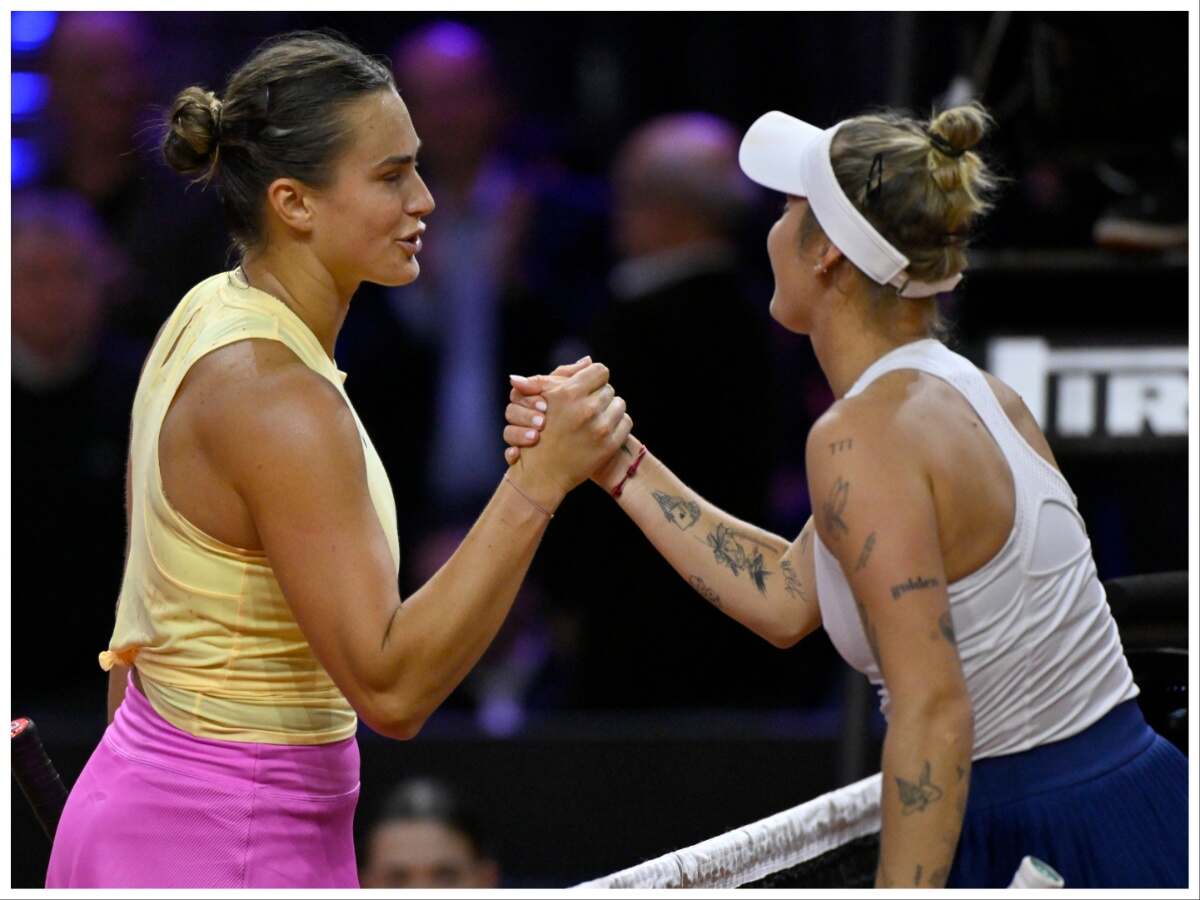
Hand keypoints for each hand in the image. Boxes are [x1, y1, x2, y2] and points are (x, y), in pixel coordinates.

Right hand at [509, 362, 632, 497]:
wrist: (542, 473)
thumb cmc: (539, 431)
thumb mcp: (543, 397)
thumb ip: (564, 374)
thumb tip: (588, 361)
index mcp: (569, 393)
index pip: (599, 371)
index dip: (593, 378)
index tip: (587, 387)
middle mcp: (586, 409)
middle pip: (608, 389)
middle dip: (598, 395)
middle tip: (587, 406)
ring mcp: (600, 428)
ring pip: (619, 404)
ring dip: (609, 409)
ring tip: (595, 418)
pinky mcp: (609, 445)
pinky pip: (626, 423)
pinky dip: (617, 424)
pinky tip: (603, 430)